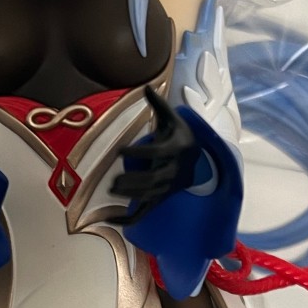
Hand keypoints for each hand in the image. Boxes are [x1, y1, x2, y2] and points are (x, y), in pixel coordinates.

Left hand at [109, 86, 201, 224]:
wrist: (198, 158)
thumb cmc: (178, 134)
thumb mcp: (172, 118)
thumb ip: (158, 104)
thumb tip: (146, 85)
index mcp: (176, 149)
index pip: (156, 153)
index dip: (138, 153)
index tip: (119, 151)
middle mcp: (174, 170)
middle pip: (153, 179)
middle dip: (134, 181)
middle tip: (113, 180)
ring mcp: (167, 186)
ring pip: (149, 195)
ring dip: (131, 195)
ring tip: (112, 189)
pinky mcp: (161, 197)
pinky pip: (146, 211)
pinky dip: (129, 220)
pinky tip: (110, 221)